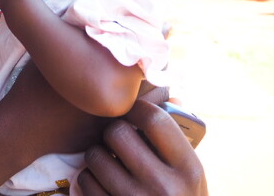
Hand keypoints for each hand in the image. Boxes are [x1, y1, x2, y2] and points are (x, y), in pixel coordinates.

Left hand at [77, 99, 207, 195]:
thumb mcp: (188, 174)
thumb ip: (174, 139)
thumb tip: (163, 89)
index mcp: (189, 170)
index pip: (154, 118)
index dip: (135, 107)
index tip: (129, 110)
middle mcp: (164, 188)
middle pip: (117, 132)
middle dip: (112, 133)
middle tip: (116, 140)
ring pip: (95, 155)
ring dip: (97, 156)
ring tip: (109, 163)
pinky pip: (84, 181)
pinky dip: (89, 179)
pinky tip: (103, 185)